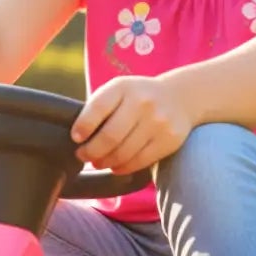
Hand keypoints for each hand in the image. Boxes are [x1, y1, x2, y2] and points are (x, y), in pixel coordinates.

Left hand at [71, 74, 196, 176]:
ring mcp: (158, 122)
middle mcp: (142, 102)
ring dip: (105, 162)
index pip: (97, 108)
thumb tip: (79, 138)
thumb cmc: (137, 97)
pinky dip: (123, 167)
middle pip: (109, 137)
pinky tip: (116, 166)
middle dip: (91, 151)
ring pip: (124, 153)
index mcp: (123, 87)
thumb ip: (100, 108)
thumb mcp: (119, 91)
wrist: (180, 97)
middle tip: (83, 156)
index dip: (83, 127)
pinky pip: (139, 161)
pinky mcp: (169, 140)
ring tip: (98, 162)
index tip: (76, 138)